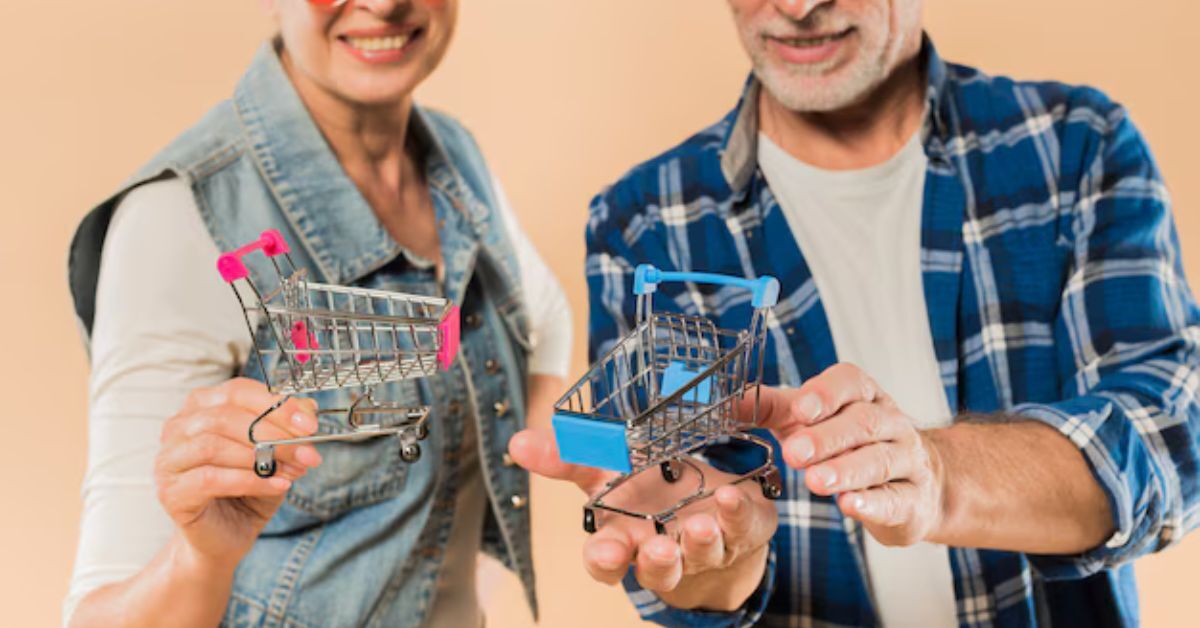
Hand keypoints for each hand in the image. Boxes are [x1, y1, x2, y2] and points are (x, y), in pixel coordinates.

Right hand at [155, 378, 322, 567]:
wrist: (225, 538)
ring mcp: (169, 459)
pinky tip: (277, 486)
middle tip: (307, 453)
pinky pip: (210, 478)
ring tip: (294, 471)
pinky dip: (250, 481)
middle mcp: (178, 427)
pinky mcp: (170, 491)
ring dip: (262, 457)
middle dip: (274, 434)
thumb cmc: (247, 490)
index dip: (276, 405)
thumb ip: (288, 428)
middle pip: (225, 416)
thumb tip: (308, 407)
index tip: (310, 425)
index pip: (238, 391)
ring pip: (214, 445)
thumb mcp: (276, 454)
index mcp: (202, 406)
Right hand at [509, 429, 776, 610]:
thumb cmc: (650, 490)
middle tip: (658, 549)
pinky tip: (730, 497)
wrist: (706, 502)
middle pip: (657, 569)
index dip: (604, 561)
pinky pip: (740, 527)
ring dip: (700, 542)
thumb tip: (517, 442)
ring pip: (702, 554)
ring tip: (699, 525)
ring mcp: (707, 546)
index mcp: (625, 539)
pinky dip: (735, 514)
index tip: (605, 553)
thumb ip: (566, 457)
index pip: (607, 562)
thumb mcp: (605, 469)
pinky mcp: (743, 530)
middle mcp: (665, 551)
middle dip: (658, 562)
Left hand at [760, 363, 944, 545]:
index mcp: (864, 396)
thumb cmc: (850, 443)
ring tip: (815, 482)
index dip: (825, 394)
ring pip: (879, 460)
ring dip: (846, 471)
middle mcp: (891, 423)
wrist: (914, 483)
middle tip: (794, 453)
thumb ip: (772, 409)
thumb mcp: (812, 420)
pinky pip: (895, 500)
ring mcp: (907, 461)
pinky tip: (849, 506)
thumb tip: (726, 401)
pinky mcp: (913, 500)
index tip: (799, 409)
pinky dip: (872, 504)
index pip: (850, 383)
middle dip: (827, 438)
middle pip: (863, 424)